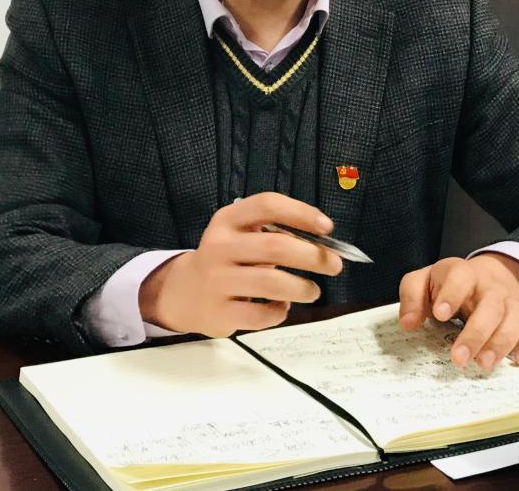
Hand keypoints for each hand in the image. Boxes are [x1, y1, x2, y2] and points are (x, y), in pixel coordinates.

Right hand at [138, 192, 343, 337]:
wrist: (184, 293)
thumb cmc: (227, 259)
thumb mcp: (241, 235)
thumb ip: (275, 233)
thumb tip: (324, 244)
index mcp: (228, 219)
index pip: (267, 205)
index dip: (301, 213)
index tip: (327, 228)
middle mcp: (219, 246)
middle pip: (275, 246)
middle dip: (313, 256)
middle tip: (334, 265)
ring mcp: (217, 280)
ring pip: (271, 283)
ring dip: (302, 287)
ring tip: (313, 290)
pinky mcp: (219, 313)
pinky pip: (260, 314)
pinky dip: (280, 312)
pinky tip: (282, 307)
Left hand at [398, 253, 518, 370]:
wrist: (485, 279)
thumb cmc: (448, 285)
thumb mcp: (424, 282)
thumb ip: (412, 296)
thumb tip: (408, 323)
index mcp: (462, 274)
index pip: (460, 276)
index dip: (451, 293)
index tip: (440, 314)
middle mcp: (489, 288)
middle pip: (490, 304)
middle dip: (476, 332)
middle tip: (459, 358)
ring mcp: (510, 304)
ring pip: (516, 317)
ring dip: (502, 342)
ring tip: (484, 363)